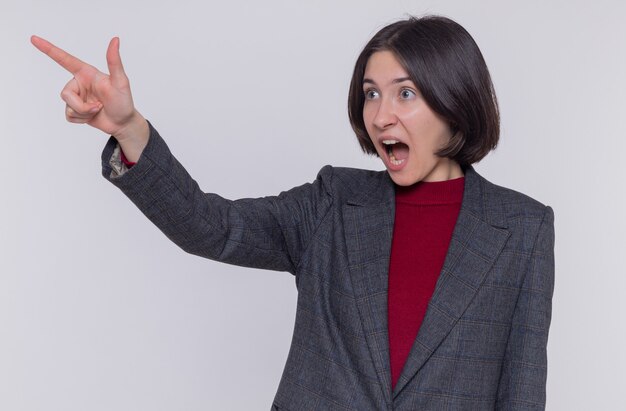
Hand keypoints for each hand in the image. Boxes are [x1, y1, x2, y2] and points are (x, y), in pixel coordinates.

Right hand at [31, 35, 147, 159]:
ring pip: (68, 106)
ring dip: (84, 113)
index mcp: (86, 73)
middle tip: (99, 106)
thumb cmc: (124, 101)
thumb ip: (114, 62)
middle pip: (66, 94)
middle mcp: (79, 83)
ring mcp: (77, 97)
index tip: (34, 39)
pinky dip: (82, 120)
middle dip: (82, 106)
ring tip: (98, 110)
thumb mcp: (121, 81)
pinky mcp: (75, 110)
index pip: (64, 59)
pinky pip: (69, 116)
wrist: (123, 123)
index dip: (49, 49)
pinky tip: (93, 117)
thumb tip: (115, 40)